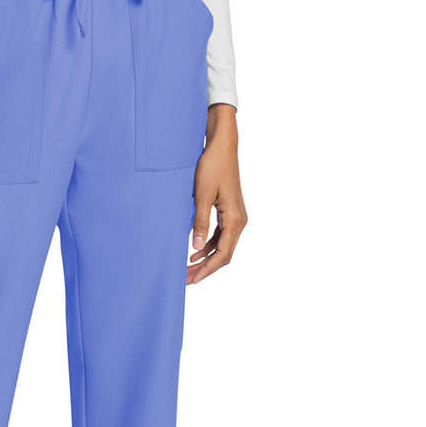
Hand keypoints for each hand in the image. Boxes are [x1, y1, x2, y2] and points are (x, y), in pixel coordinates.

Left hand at [188, 104, 246, 282]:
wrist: (222, 147)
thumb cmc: (212, 167)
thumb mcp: (202, 195)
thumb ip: (200, 222)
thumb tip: (195, 247)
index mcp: (235, 219)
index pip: (222, 253)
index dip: (207, 269)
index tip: (192, 279)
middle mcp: (239, 220)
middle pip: (223, 253)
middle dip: (205, 268)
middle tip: (186, 279)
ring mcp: (235, 216)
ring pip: (222, 246)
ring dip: (205, 258)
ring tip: (187, 268)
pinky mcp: (229, 211)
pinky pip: (220, 235)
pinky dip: (208, 245)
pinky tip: (193, 251)